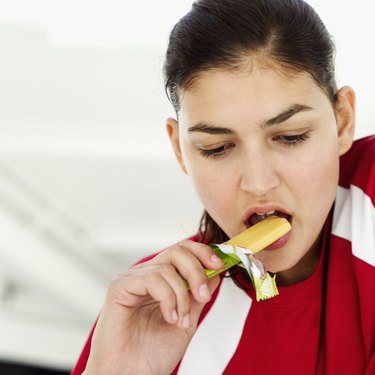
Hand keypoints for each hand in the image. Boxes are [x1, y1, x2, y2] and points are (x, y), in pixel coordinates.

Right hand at [83, 240, 223, 374]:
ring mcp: (132, 279)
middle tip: (204, 295)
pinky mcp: (119, 286)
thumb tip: (215, 271)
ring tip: (181, 321)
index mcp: (161, 280)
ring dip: (182, 296)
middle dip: (197, 271)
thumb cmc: (154, 353)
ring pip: (167, 268)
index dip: (203, 252)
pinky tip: (169, 318)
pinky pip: (152, 279)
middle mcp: (146, 274)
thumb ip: (198, 295)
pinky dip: (167, 298)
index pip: (183, 251)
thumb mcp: (187, 319)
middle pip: (176, 251)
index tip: (220, 264)